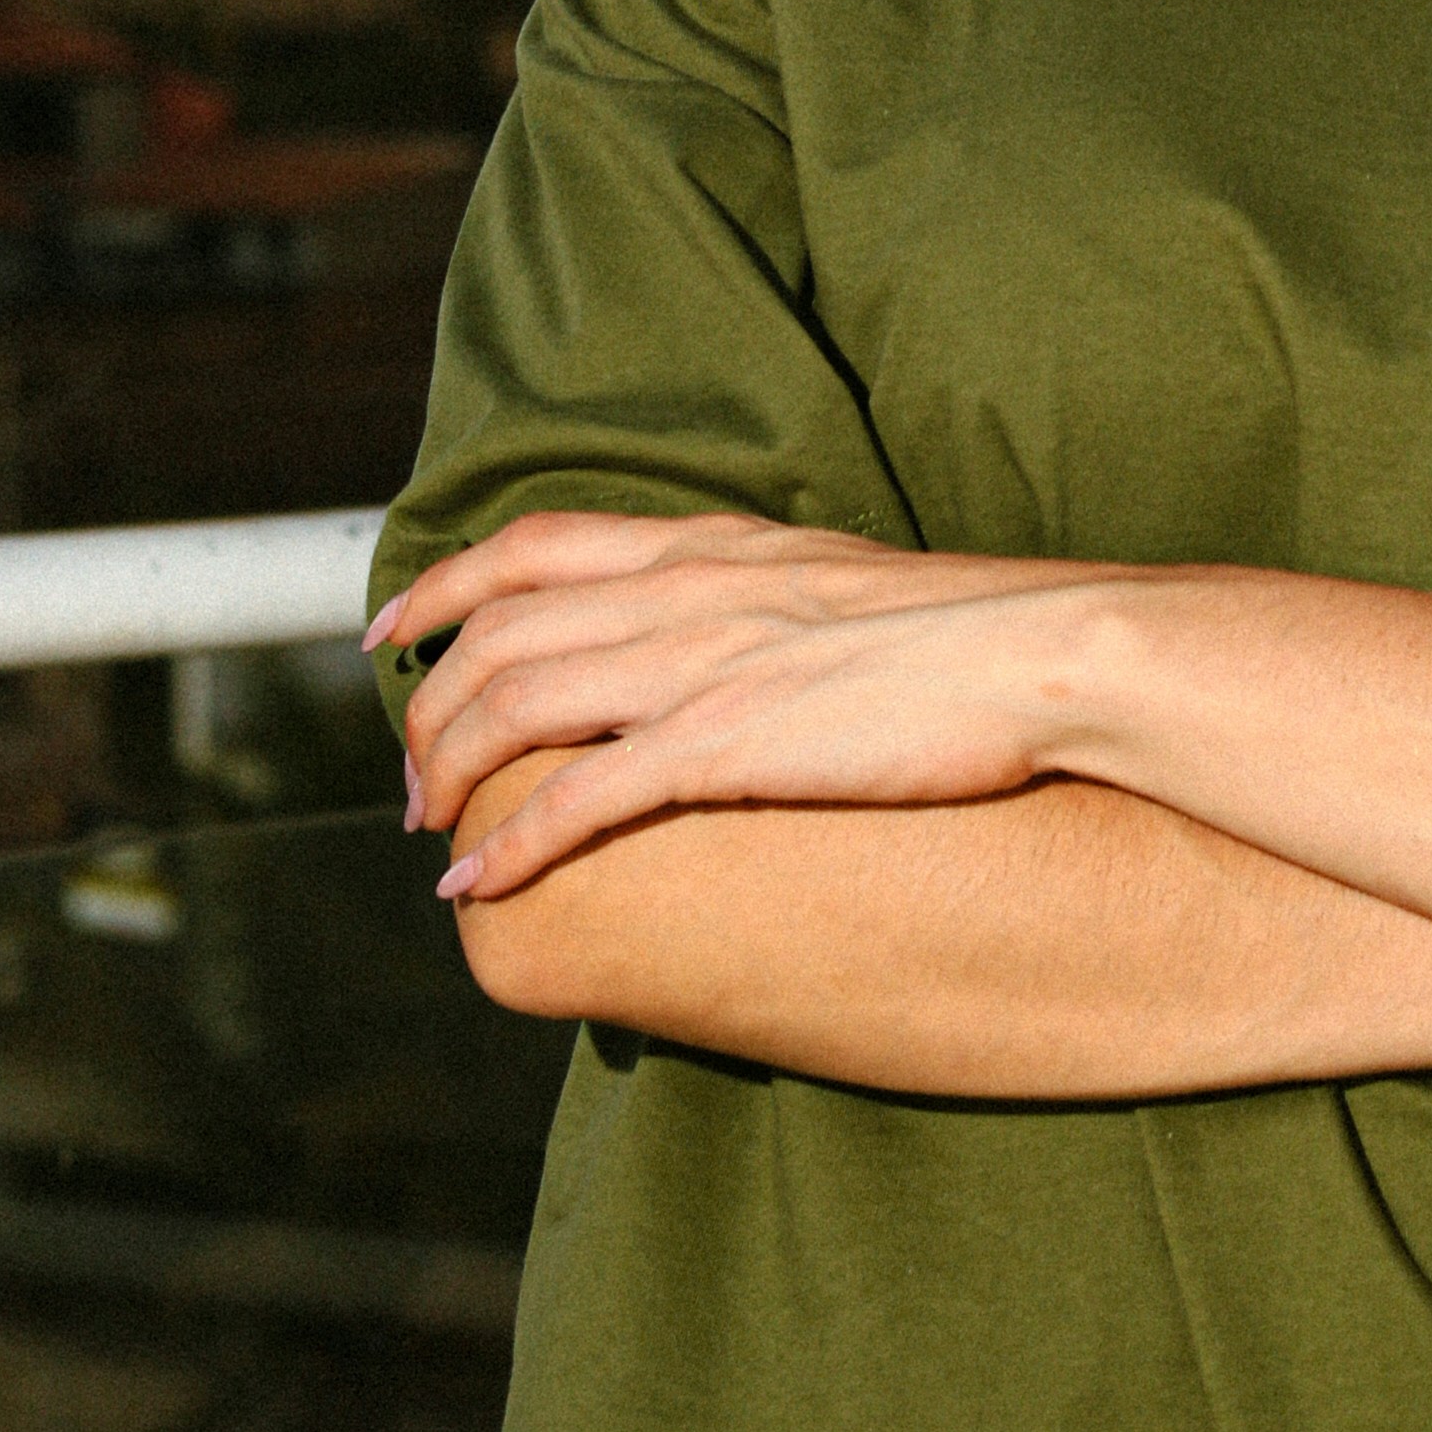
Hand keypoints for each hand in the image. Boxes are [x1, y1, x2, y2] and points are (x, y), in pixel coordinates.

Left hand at [377, 507, 1125, 897]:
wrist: (1040, 650)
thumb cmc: (966, 630)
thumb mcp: (837, 580)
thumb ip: (762, 594)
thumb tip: (736, 635)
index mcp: (710, 547)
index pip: (534, 544)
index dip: (443, 585)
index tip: (390, 629)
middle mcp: (683, 592)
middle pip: (499, 634)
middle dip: (429, 707)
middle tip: (411, 775)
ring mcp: (698, 666)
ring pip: (513, 708)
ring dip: (448, 774)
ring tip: (429, 829)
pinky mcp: (724, 745)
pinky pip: (577, 801)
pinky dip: (510, 846)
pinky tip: (473, 886)